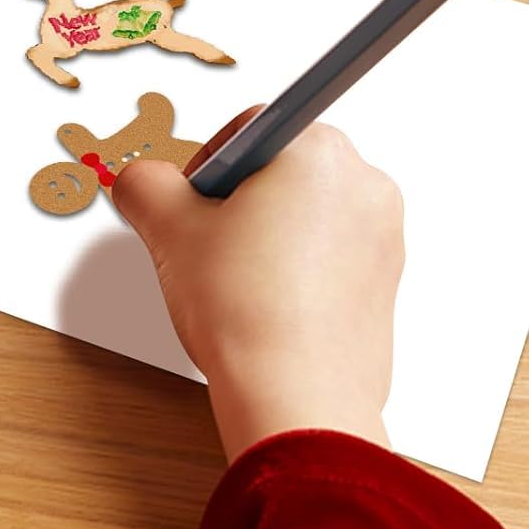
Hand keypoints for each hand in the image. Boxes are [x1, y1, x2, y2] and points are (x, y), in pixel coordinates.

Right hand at [110, 113, 404, 461]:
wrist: (297, 399)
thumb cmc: (246, 311)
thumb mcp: (167, 228)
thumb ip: (143, 183)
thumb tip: (141, 179)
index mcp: (317, 150)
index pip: (247, 128)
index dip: (206, 165)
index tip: (191, 202)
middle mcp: (363, 182)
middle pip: (279, 167)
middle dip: (237, 199)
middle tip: (206, 243)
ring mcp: (384, 235)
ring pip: (303, 211)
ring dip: (265, 233)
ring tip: (234, 280)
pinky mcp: (387, 281)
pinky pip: (329, 251)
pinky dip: (295, 266)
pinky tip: (264, 302)